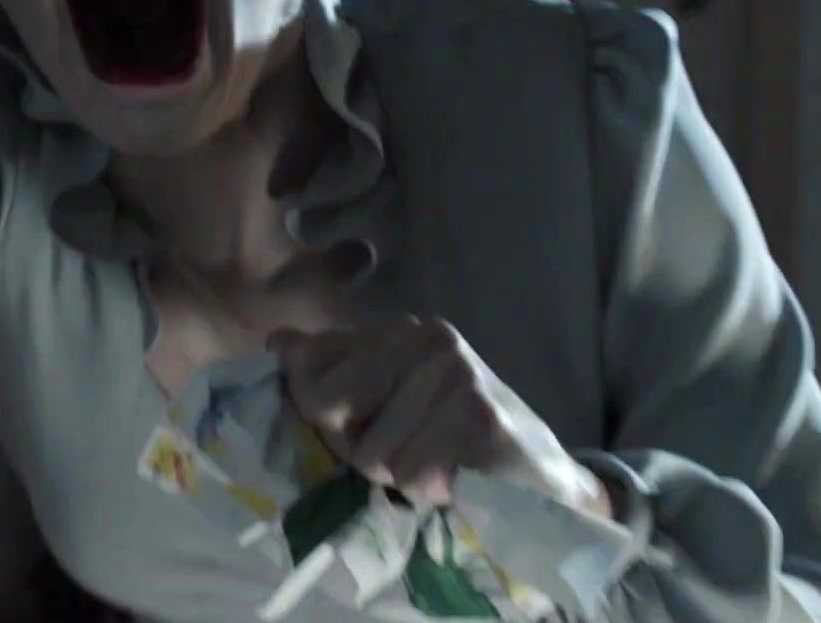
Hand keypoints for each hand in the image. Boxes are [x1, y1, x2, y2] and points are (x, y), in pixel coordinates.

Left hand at [269, 319, 610, 518]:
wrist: (543, 476)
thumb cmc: (451, 440)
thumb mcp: (390, 400)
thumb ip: (337, 372)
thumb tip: (277, 342)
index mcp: (396, 331)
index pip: (309, 364)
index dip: (321, 413)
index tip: (360, 427)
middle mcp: (424, 338)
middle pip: (328, 405)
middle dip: (355, 446)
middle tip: (401, 453)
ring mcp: (454, 372)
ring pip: (372, 452)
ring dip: (400, 475)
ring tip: (436, 464)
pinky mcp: (478, 414)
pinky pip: (413, 472)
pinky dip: (430, 489)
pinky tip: (458, 478)